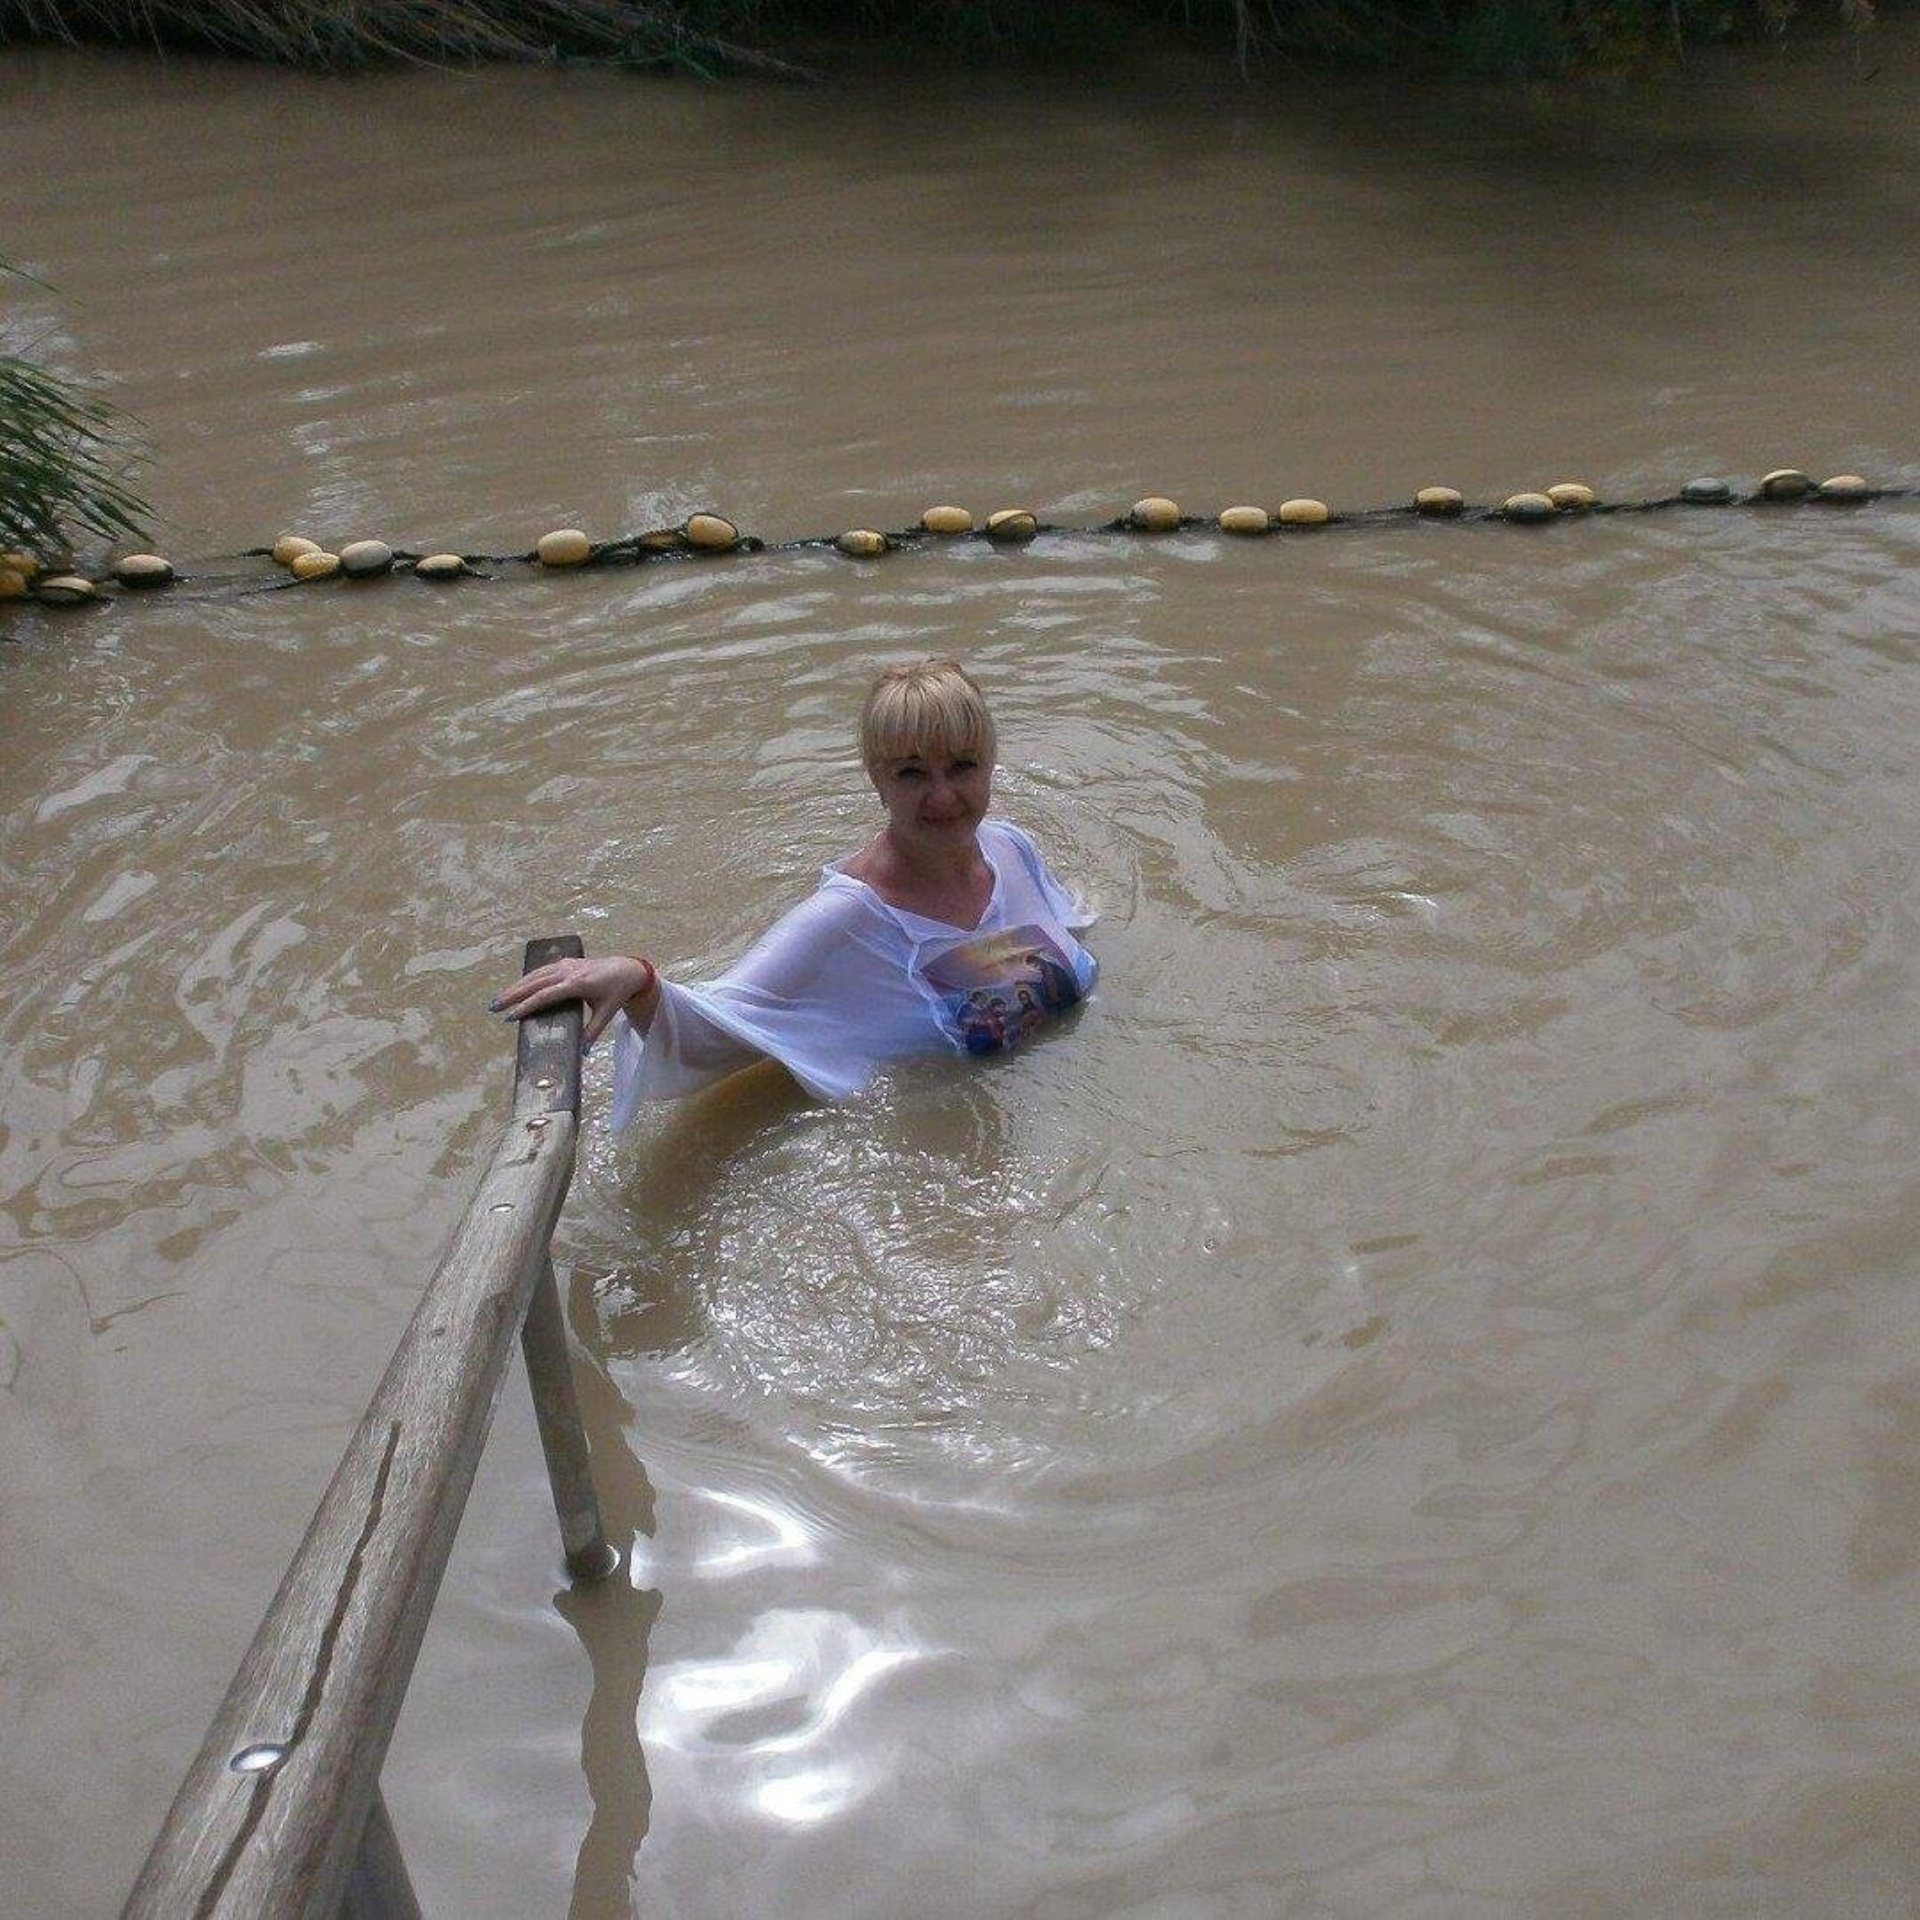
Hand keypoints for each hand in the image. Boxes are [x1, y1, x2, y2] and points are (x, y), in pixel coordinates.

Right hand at [490, 955, 654, 1048]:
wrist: (629, 970)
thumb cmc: (618, 992)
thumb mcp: (607, 1013)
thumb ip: (593, 1032)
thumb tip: (582, 1053)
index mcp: (577, 984)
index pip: (546, 995)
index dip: (527, 1005)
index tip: (511, 1016)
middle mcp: (568, 971)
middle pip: (534, 983)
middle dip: (512, 995)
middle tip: (493, 1007)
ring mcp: (566, 965)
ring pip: (535, 974)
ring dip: (516, 985)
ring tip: (500, 999)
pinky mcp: (566, 962)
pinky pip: (542, 969)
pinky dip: (528, 978)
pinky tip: (517, 986)